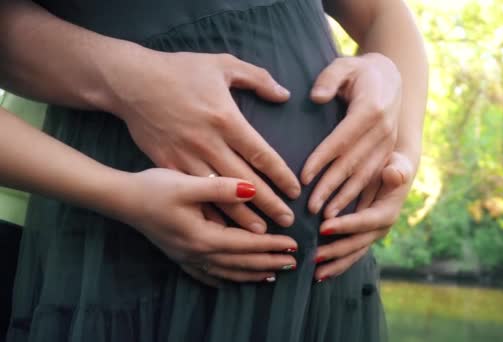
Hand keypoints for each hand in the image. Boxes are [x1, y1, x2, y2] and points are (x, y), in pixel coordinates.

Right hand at [109, 52, 300, 230]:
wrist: (131, 81)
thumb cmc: (178, 70)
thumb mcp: (221, 64)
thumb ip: (256, 78)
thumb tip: (283, 94)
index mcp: (225, 120)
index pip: (261, 155)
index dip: (280, 176)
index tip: (295, 191)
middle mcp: (208, 144)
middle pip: (245, 183)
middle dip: (269, 204)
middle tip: (288, 221)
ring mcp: (186, 158)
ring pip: (219, 195)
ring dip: (242, 217)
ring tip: (262, 235)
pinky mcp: (168, 165)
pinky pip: (193, 193)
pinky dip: (209, 212)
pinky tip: (222, 227)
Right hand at [115, 169, 298, 284]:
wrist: (121, 200)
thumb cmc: (154, 189)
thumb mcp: (188, 184)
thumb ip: (222, 188)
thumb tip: (252, 189)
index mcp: (203, 236)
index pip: (246, 244)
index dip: (271, 245)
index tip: (293, 245)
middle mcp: (197, 252)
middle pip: (240, 263)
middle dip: (268, 263)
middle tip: (293, 264)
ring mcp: (186, 257)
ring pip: (226, 272)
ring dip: (251, 274)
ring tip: (272, 276)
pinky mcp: (178, 255)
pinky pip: (206, 275)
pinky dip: (223, 279)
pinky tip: (229, 283)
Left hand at [302, 53, 401, 217]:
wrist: (390, 77)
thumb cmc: (359, 72)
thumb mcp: (343, 65)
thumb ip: (329, 78)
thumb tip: (317, 97)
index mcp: (371, 109)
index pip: (342, 139)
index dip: (322, 160)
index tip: (304, 178)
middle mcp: (383, 130)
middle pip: (353, 164)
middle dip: (331, 188)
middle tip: (311, 209)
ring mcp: (388, 144)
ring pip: (365, 176)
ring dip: (345, 198)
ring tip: (326, 218)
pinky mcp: (388, 153)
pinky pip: (374, 179)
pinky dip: (360, 198)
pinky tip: (345, 214)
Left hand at [313, 153, 413, 280]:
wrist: (396, 173)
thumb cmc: (394, 166)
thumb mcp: (399, 165)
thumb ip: (397, 170)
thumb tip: (393, 173)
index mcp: (387, 213)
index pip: (365, 221)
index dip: (345, 225)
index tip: (323, 227)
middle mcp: (379, 229)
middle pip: (356, 243)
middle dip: (335, 251)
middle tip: (314, 255)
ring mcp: (370, 235)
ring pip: (352, 254)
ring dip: (334, 265)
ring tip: (316, 275)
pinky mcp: (362, 237)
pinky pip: (349, 254)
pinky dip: (336, 264)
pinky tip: (320, 274)